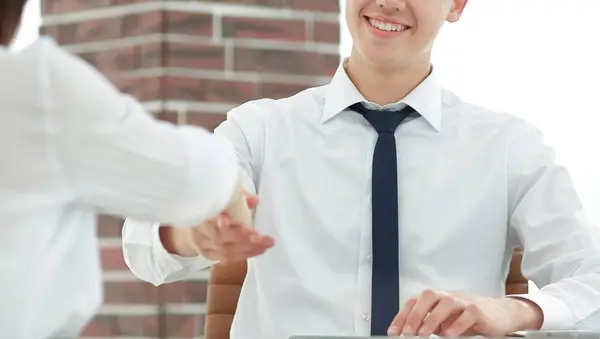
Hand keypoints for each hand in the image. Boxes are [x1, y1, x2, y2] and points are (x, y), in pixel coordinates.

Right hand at [160, 195, 274, 260]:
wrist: (188, 225)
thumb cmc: (209, 208)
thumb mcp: (221, 197)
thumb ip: (237, 197)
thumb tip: (254, 200)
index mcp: (201, 212)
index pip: (211, 219)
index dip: (220, 222)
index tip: (228, 221)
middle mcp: (199, 230)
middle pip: (221, 237)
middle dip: (243, 238)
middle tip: (261, 238)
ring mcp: (202, 244)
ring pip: (225, 250)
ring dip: (248, 248)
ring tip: (265, 245)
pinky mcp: (207, 253)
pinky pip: (226, 257)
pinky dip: (243, 255)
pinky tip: (256, 251)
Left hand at [388, 289, 542, 336]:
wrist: (501, 313)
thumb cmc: (469, 317)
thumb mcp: (445, 320)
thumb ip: (429, 322)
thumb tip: (409, 331)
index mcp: (438, 298)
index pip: (416, 302)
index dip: (402, 315)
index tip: (393, 331)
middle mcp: (449, 296)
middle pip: (428, 297)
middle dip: (415, 314)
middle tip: (407, 333)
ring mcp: (464, 301)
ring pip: (447, 303)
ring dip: (432, 318)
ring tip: (423, 334)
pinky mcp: (479, 310)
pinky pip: (467, 314)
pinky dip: (457, 324)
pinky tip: (449, 335)